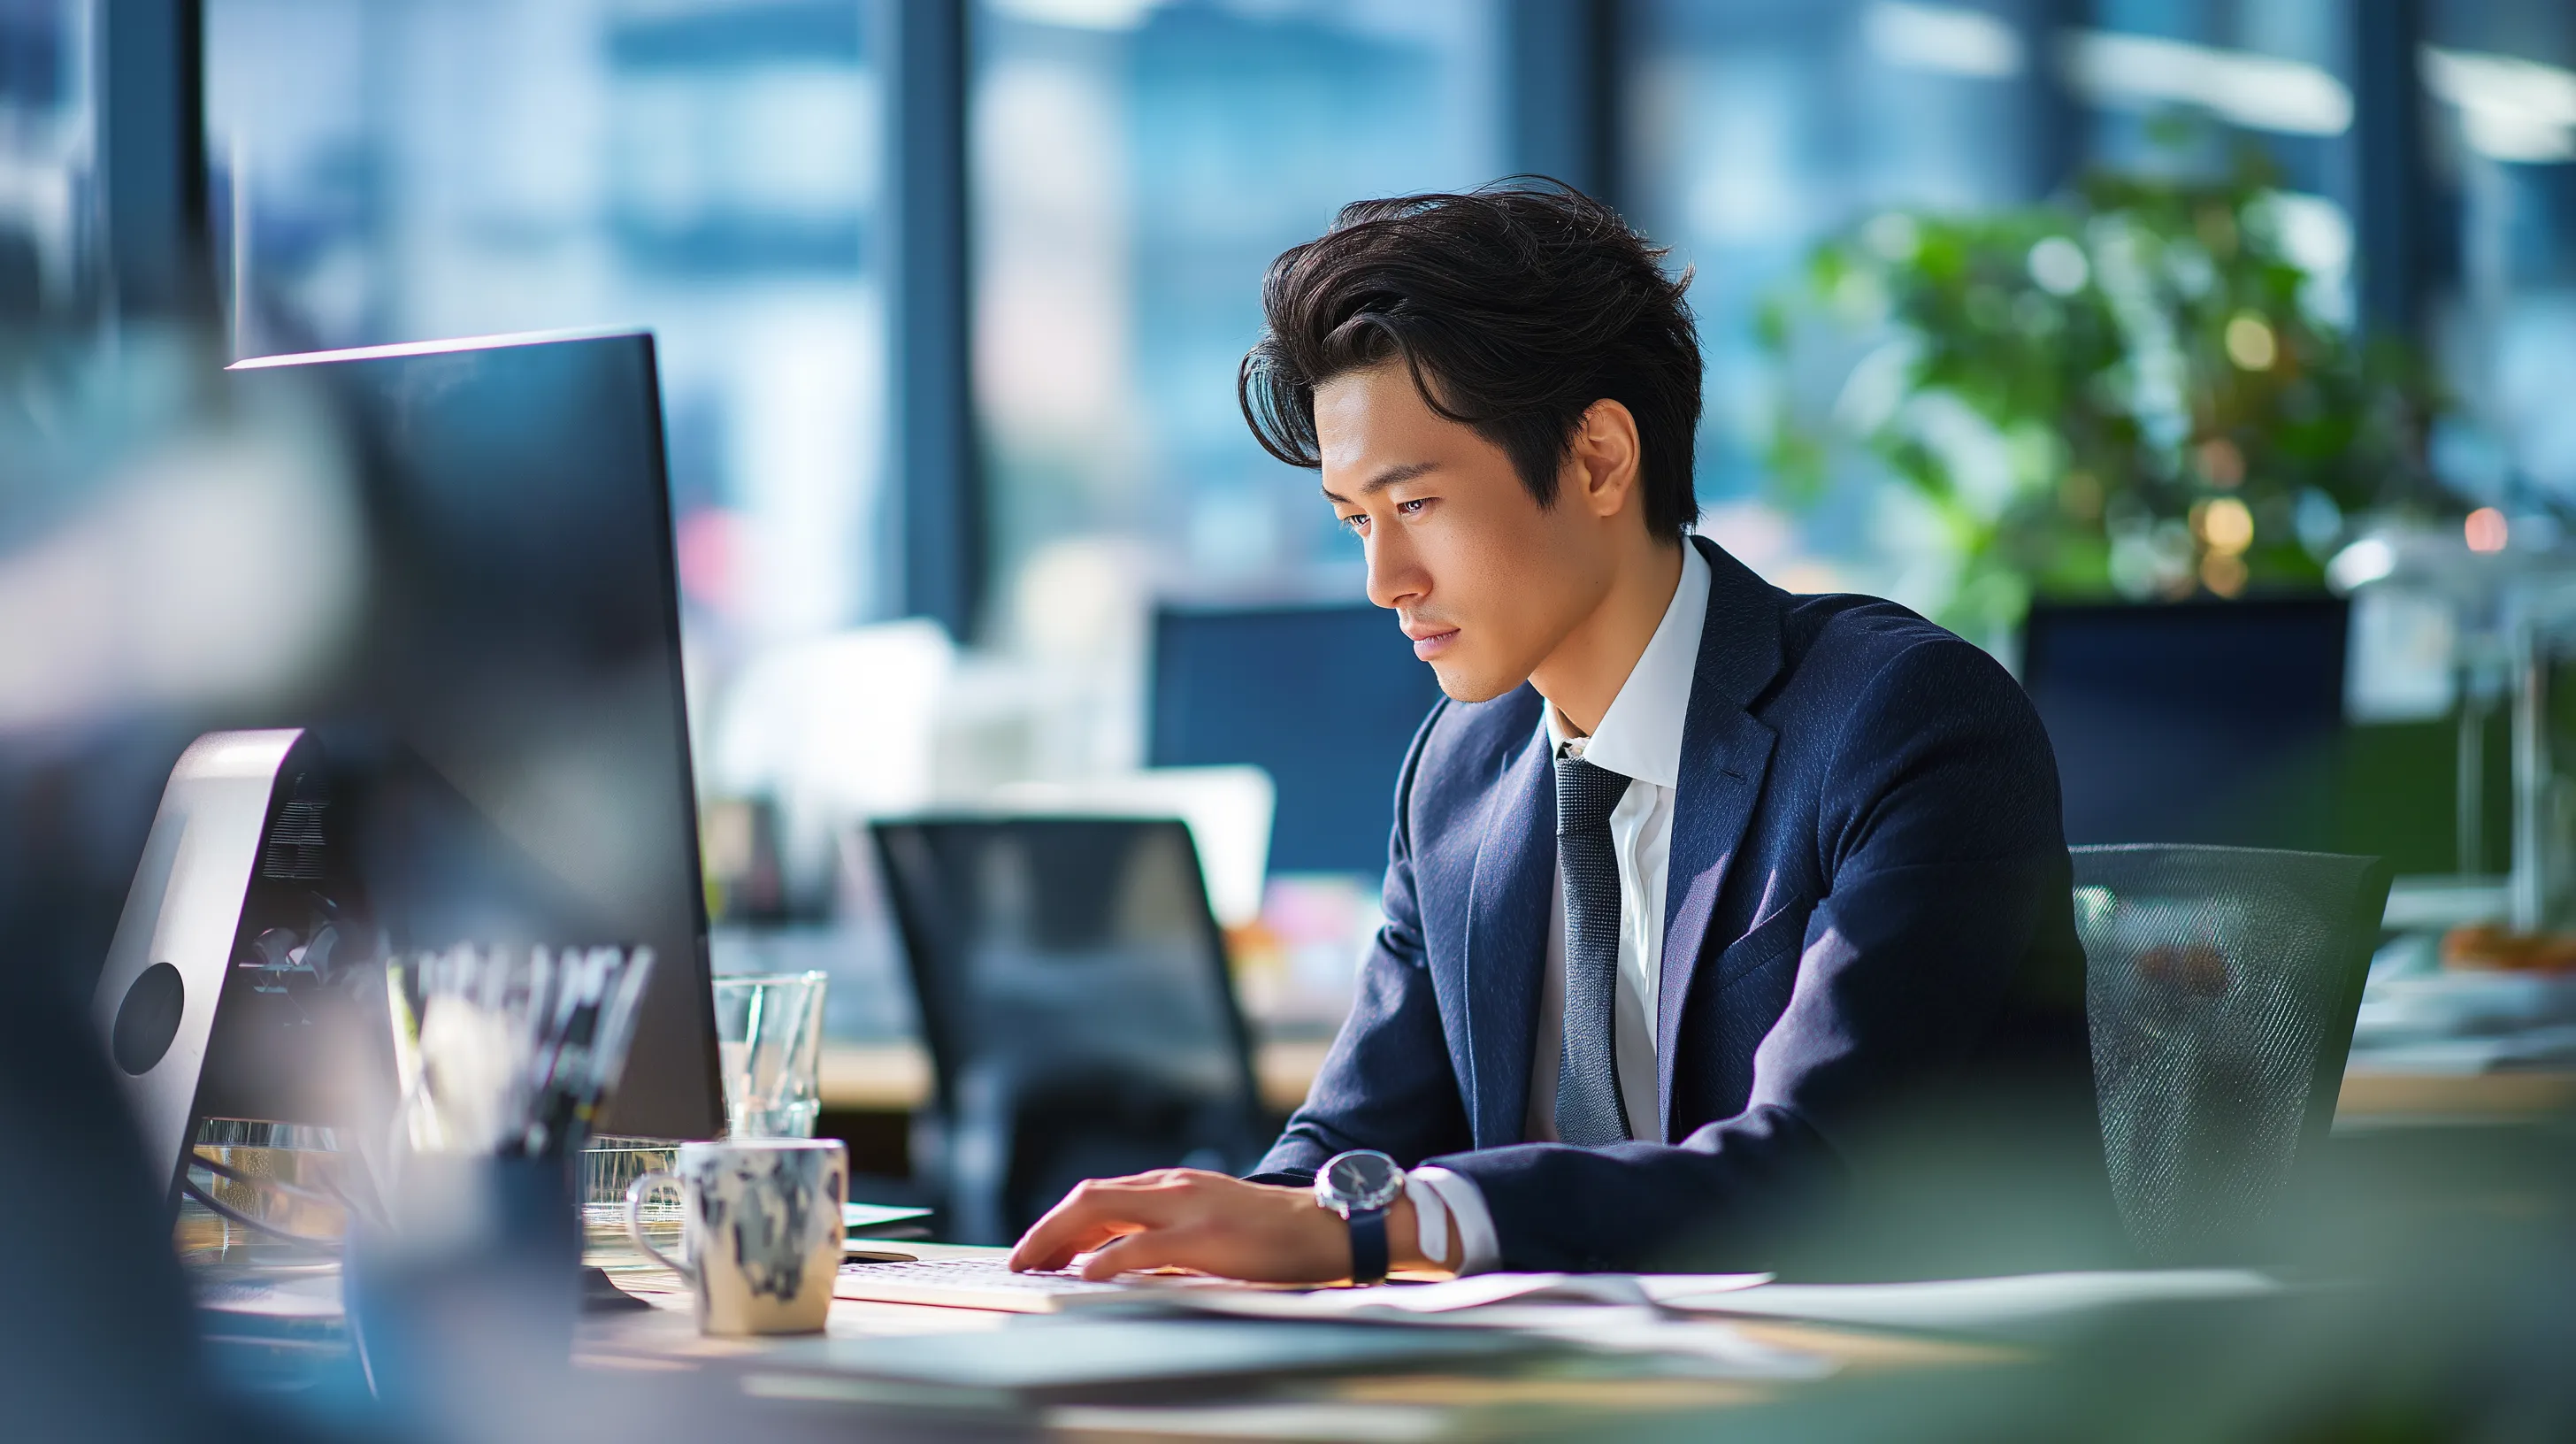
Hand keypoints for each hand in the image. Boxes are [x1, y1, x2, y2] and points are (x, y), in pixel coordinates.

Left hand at [1007, 1168, 1437, 1282]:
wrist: (1330, 1225)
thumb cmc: (1275, 1235)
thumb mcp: (1213, 1228)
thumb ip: (1170, 1240)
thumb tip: (1119, 1266)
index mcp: (1174, 1187)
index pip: (1100, 1196)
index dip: (1059, 1223)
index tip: (1035, 1253)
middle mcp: (1174, 1187)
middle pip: (1090, 1197)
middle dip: (1046, 1229)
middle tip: (1019, 1263)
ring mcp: (1189, 1206)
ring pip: (1103, 1208)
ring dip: (1059, 1238)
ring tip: (1034, 1267)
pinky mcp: (1207, 1234)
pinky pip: (1144, 1244)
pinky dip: (1107, 1257)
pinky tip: (1085, 1274)